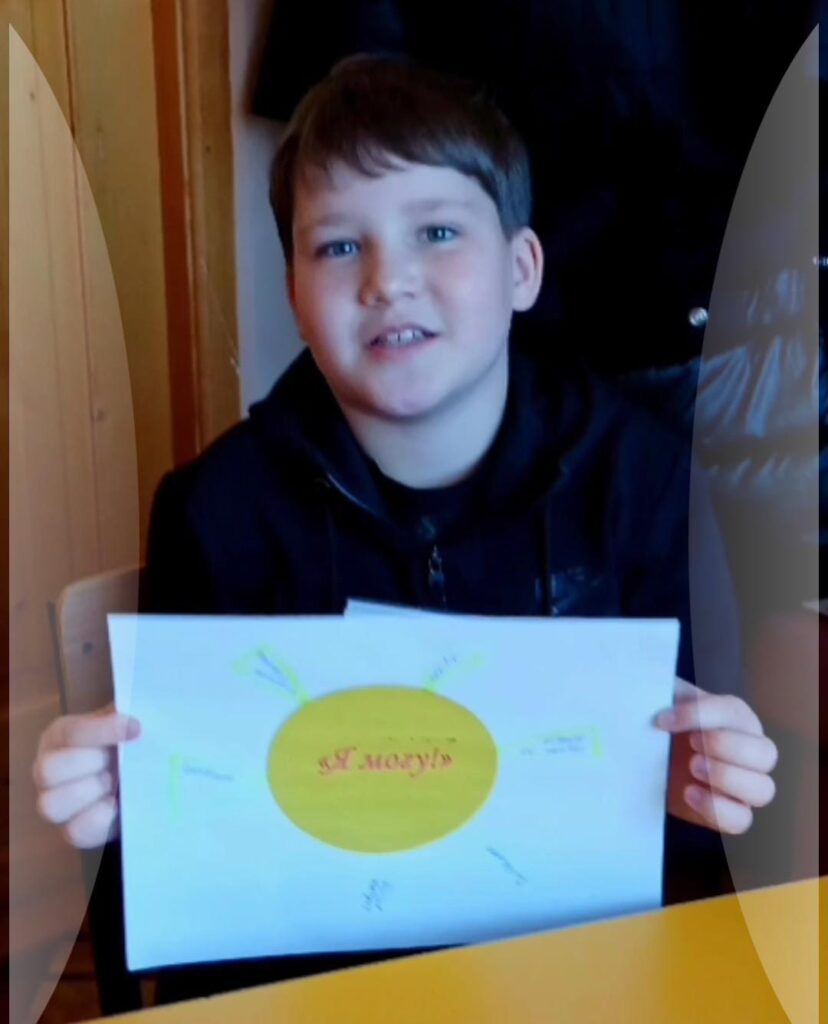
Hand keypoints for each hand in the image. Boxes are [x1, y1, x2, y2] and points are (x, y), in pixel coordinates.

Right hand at [33, 704, 140, 847]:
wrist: (134, 774)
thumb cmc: (124, 742)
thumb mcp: (123, 721)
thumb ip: (127, 712)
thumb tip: (137, 714)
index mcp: (60, 736)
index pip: (72, 732)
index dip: (104, 730)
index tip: (136, 728)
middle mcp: (47, 769)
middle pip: (48, 771)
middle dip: (90, 765)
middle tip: (117, 762)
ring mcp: (55, 803)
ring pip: (51, 805)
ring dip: (90, 793)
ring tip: (115, 784)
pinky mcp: (73, 830)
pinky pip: (75, 832)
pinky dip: (100, 819)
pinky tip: (118, 805)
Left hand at [655, 679, 776, 833]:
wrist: (643, 758)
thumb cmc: (658, 724)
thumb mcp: (660, 700)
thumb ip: (662, 692)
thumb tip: (649, 684)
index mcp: (734, 716)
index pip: (733, 712)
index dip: (700, 714)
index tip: (664, 719)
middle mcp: (749, 750)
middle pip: (766, 753)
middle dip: (726, 747)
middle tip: (690, 745)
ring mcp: (743, 785)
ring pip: (763, 789)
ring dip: (728, 778)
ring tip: (691, 768)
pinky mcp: (728, 812)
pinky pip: (742, 821)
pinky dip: (717, 810)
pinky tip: (689, 793)